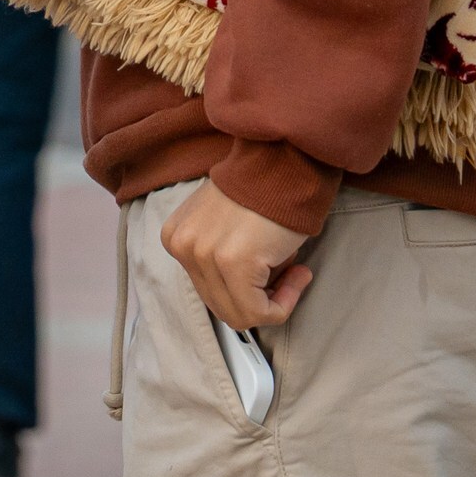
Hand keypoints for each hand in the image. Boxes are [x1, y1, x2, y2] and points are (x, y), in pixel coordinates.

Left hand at [161, 178, 312, 329]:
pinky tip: (299, 272)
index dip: (245, 290)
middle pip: (220, 305)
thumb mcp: (223, 227)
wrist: (285, 163)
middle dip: (258, 298)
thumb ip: (220, 258)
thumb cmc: (265, 192)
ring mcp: (205, 254)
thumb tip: (245, 296)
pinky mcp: (232, 263)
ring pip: (239, 314)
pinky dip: (284, 303)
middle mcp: (182, 246)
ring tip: (293, 268)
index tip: (273, 272)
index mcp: (176, 237)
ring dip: (275, 300)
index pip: (208, 291)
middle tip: (288, 272)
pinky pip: (259, 312)